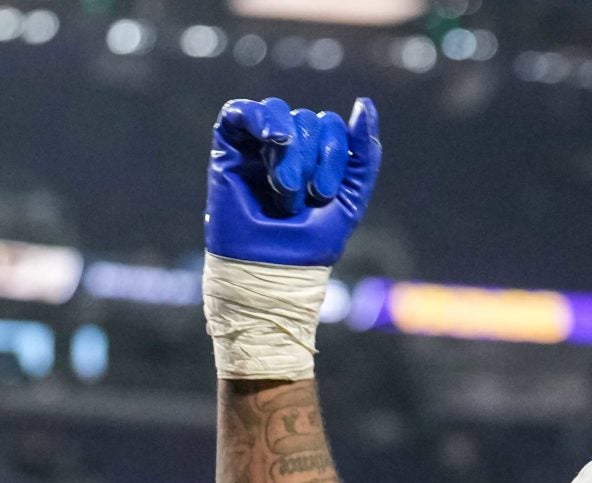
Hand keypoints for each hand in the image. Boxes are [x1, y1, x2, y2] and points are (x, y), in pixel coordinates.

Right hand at [205, 96, 380, 267]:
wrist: (272, 271)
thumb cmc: (309, 245)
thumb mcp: (350, 198)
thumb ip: (364, 153)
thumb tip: (364, 102)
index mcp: (313, 157)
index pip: (330, 124)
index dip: (333, 152)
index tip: (324, 194)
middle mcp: (284, 148)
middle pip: (306, 118)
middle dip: (308, 160)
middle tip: (299, 201)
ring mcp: (254, 147)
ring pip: (278, 113)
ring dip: (288, 153)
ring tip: (283, 187)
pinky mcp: (226, 150)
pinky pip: (238, 111)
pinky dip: (258, 117)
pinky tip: (274, 138)